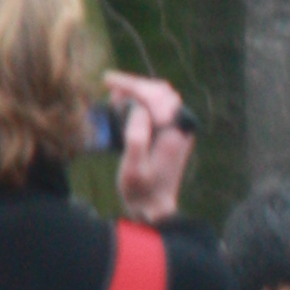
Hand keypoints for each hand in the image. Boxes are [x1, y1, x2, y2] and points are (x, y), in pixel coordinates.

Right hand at [105, 70, 195, 218]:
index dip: (130, 85)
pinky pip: (161, 108)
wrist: (155, 209)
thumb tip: (139, 108)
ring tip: (114, 95)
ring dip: (139, 91)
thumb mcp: (133, 167)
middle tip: (109, 84)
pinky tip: (126, 105)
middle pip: (161, 91)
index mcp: (173, 132)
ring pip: (162, 97)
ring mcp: (180, 129)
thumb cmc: (141, 190)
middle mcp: (181, 127)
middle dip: (134, 84)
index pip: (155, 96)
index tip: (107, 81)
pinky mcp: (174, 134)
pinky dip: (143, 101)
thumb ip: (137, 136)